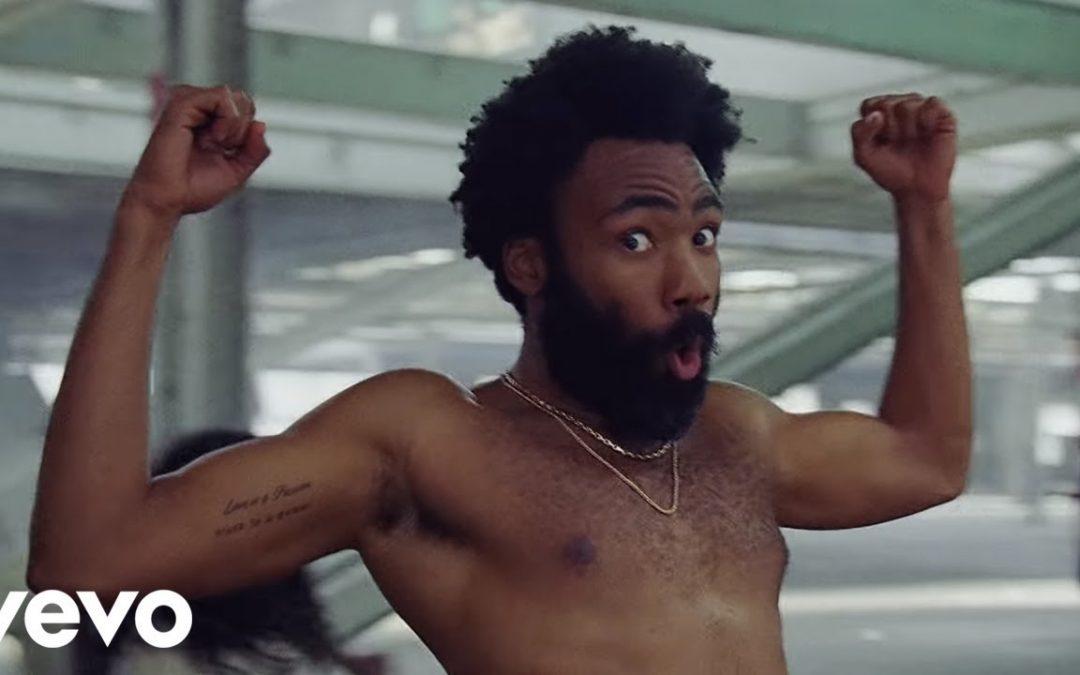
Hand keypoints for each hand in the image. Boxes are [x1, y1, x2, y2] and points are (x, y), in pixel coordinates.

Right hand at [120, 84, 270, 220]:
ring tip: (216, 143)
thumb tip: (261, 124)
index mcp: (209, 121)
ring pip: (234, 95)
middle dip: (243, 129)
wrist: (168, 200)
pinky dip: (229, 119)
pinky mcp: (181, 103)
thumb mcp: (238, 170)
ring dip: (236, 126)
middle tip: (222, 149)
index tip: (229, 153)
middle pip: (243, 99)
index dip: (249, 133)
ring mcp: (188, 104)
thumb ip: (255, 150)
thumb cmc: (193, 188)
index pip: (245, 108)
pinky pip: (222, 95)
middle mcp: (197, 108)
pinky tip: (215, 138)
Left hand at [851, 94, 955, 203]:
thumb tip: (876, 114)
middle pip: (887, 104)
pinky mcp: (942, 113)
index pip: (869, 105)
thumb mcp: (864, 156)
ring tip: (914, 141)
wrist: (917, 188)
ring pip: (907, 104)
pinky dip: (926, 120)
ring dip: (908, 130)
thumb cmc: (890, 170)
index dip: (872, 127)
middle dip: (890, 130)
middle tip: (898, 144)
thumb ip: (860, 132)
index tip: (880, 142)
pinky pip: (931, 103)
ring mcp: (921, 107)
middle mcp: (900, 105)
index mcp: (879, 112)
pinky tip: (927, 132)